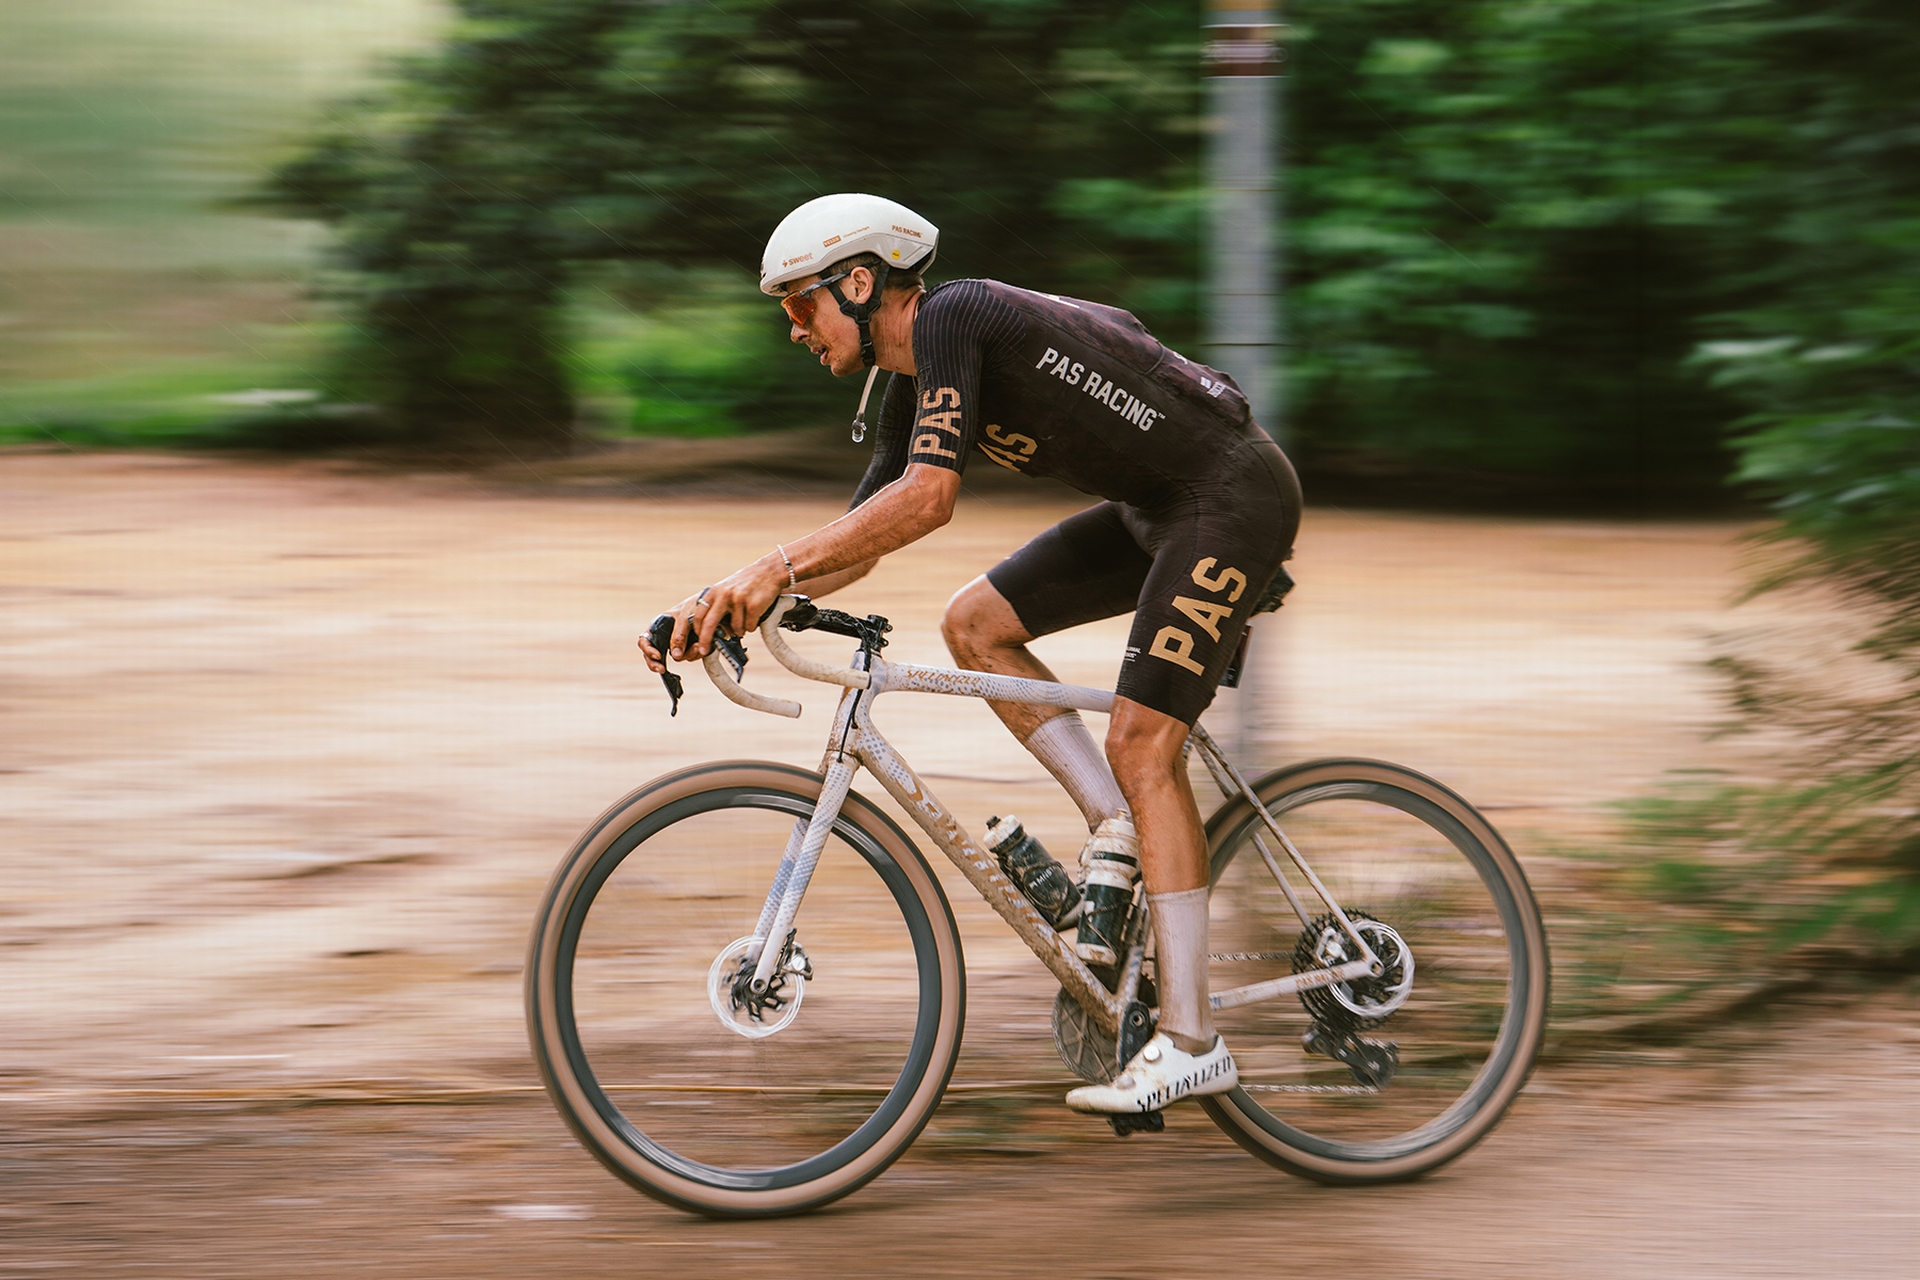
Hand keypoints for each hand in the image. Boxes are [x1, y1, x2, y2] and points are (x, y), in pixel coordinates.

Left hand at [637, 555, 785, 672]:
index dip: (694, 632)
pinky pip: (749, 627)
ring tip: (745, 618)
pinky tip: (755, 614)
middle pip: (709, 624)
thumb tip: (707, 633)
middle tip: (704, 651)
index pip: (698, 616)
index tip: (693, 643)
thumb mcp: (725, 591)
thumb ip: (715, 608)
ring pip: (734, 629)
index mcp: (713, 593)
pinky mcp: (753, 605)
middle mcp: (723, 595)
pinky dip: (751, 626)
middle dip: (705, 640)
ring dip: (740, 630)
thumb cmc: (745, 585)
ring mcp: (738, 600)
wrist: (769, 572)